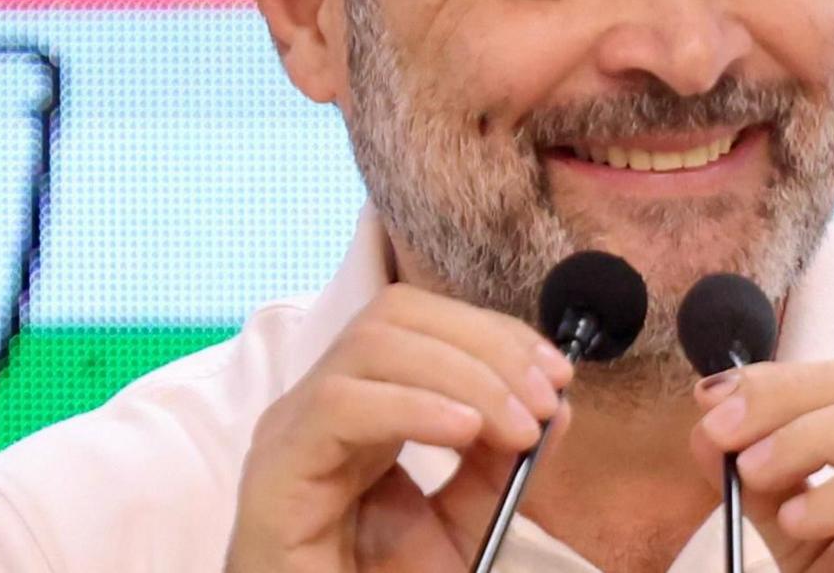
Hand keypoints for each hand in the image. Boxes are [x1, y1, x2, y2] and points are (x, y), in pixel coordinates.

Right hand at [225, 284, 575, 571]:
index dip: (494, 332)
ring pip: (371, 345)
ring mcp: (292, 430)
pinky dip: (411, 406)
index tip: (557, 374)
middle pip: (397, 315)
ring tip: (515, 428)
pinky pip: (338, 405)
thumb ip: (503, 462)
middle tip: (541, 401)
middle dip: (485, 344)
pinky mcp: (275, 470)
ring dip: (462, 373)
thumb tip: (558, 403)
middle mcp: (323, 403)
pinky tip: (462, 431)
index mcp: (365, 401)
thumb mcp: (465, 519)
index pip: (423, 321)